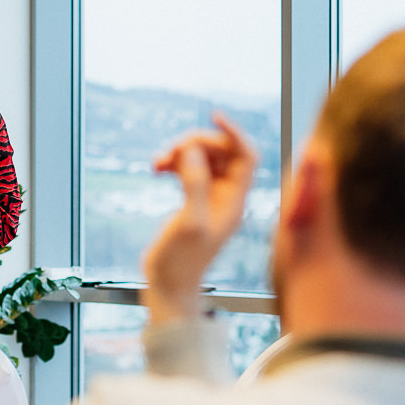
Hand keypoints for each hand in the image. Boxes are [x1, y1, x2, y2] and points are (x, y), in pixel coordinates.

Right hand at [142, 115, 258, 323]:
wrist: (168, 289)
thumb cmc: (180, 263)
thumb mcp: (190, 223)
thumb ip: (195, 185)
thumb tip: (193, 151)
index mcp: (235, 201)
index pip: (247, 155)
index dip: (233, 132)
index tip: (212, 115)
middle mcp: (227, 197)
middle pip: (222, 152)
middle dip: (196, 143)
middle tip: (169, 152)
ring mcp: (210, 199)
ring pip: (202, 159)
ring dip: (180, 153)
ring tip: (157, 163)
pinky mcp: (193, 202)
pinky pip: (189, 170)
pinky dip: (174, 163)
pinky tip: (156, 168)